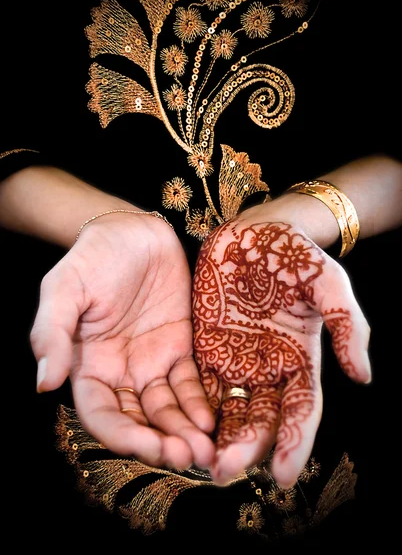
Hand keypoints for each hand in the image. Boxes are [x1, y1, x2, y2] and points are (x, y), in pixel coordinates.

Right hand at [31, 213, 214, 468]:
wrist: (132, 230)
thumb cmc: (93, 257)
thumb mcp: (63, 289)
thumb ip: (51, 334)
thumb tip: (43, 384)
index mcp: (89, 366)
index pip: (103, 414)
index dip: (125, 437)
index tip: (150, 448)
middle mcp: (121, 371)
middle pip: (140, 420)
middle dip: (163, 443)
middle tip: (189, 458)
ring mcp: (153, 361)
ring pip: (168, 408)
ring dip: (185, 431)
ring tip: (207, 450)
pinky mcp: (181, 345)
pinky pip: (190, 381)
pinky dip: (200, 402)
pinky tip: (211, 419)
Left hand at [193, 213, 370, 486]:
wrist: (254, 232)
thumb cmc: (294, 255)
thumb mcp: (329, 284)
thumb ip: (348, 325)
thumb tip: (363, 377)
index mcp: (299, 360)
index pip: (300, 411)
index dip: (295, 444)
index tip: (283, 476)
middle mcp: (267, 368)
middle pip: (259, 419)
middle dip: (245, 448)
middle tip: (224, 470)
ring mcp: (235, 360)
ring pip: (227, 409)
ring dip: (216, 438)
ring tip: (200, 461)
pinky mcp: (205, 347)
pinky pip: (198, 384)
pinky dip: (191, 408)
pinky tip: (180, 427)